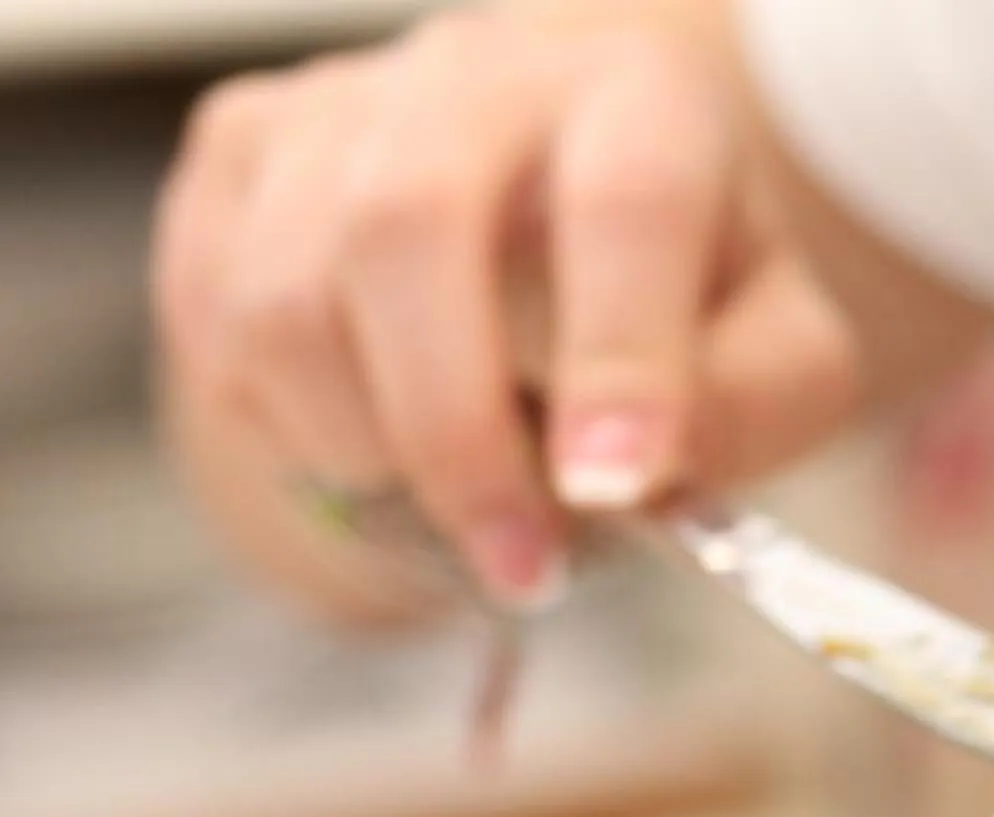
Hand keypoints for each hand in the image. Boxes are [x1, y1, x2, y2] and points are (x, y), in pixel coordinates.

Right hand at [154, 7, 861, 603]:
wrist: (553, 219)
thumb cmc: (677, 299)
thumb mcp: (777, 355)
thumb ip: (754, 404)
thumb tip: (645, 472)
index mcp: (639, 99)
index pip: (625, 200)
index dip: (617, 352)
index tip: (614, 487)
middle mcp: (478, 73)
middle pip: (405, 226)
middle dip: (453, 435)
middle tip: (521, 566)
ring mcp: (338, 106)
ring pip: (287, 293)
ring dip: (364, 447)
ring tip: (450, 504)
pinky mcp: (237, 155)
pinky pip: (216, 320)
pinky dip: (286, 425)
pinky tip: (370, 438)